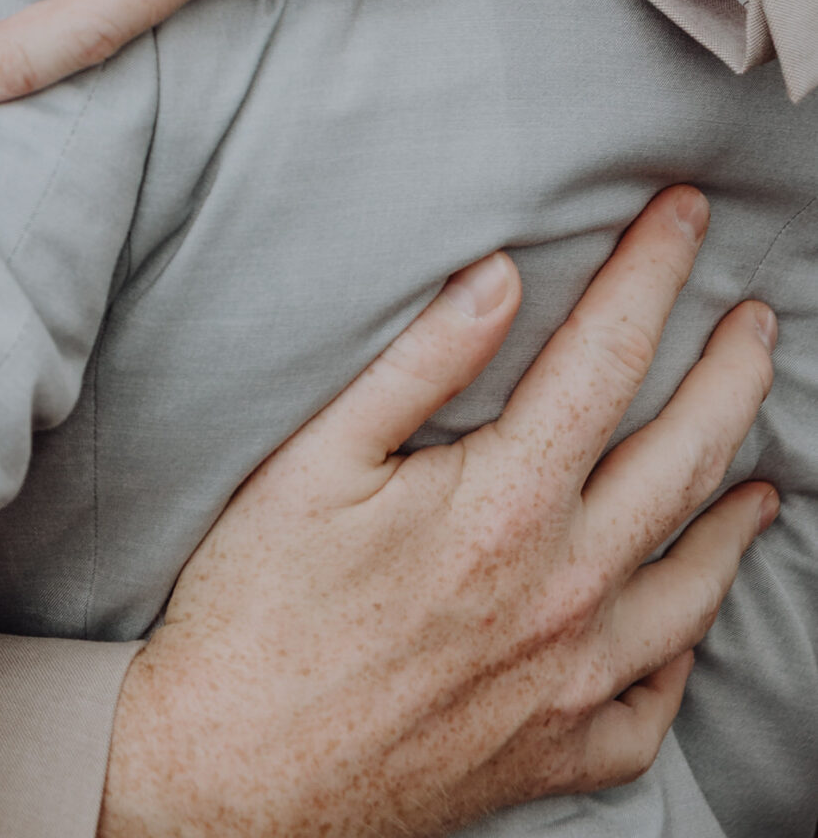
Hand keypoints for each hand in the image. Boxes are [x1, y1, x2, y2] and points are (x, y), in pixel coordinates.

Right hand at [101, 187, 776, 837]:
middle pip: (682, 458)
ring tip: (760, 463)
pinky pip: (659, 697)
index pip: (607, 357)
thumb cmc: (256, 608)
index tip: (686, 213)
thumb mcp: (316, 462)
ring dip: (735, 507)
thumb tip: (501, 276)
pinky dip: (687, 644)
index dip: (652, 273)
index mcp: (503, 504)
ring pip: (695, 580)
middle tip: (755, 320)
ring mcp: (575, 682)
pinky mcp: (562, 753)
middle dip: (730, 373)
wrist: (230, 777)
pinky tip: (690, 608)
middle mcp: (564, 593)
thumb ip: (421, 365)